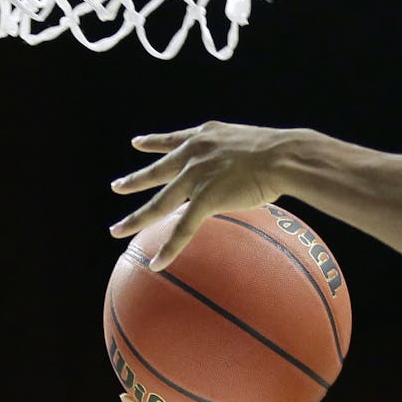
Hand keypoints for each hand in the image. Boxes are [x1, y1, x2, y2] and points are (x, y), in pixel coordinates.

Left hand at [109, 121, 298, 270]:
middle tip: (117, 186)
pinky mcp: (205, 199)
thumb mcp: (254, 144)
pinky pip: (183, 228)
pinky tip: (157, 263)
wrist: (283, 156)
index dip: (154, 142)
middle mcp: (193, 155)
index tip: (138, 143)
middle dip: (135, 181)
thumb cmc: (283, 152)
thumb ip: (245, 156)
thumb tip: (261, 169)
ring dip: (136, 219)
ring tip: (117, 230)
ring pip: (160, 204)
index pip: (173, 141)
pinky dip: (170, 248)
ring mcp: (196, 177)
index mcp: (205, 137)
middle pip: (157, 172)